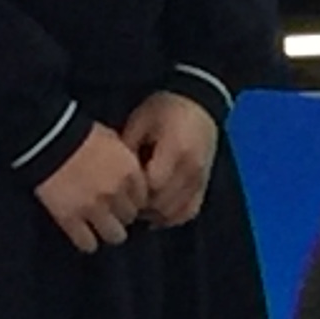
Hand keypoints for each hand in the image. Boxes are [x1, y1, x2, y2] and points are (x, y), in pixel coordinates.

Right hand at [36, 125, 148, 252]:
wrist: (48, 138)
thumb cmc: (80, 133)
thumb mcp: (112, 139)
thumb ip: (124, 159)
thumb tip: (131, 172)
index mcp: (130, 172)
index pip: (143, 198)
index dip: (134, 199)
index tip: (127, 200)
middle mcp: (117, 193)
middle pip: (130, 217)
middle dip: (122, 215)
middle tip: (112, 212)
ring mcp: (94, 208)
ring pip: (115, 235)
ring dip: (110, 232)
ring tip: (101, 227)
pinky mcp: (70, 219)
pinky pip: (87, 243)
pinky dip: (88, 242)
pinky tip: (85, 237)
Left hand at [122, 90, 219, 228]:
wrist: (199, 102)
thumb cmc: (165, 108)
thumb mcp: (140, 121)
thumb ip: (127, 150)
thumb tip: (115, 177)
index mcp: (175, 150)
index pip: (152, 185)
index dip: (134, 191)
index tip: (122, 187)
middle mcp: (191, 169)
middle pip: (163, 203)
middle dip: (143, 206)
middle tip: (126, 200)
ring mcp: (200, 179)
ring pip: (176, 212)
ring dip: (156, 214)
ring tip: (140, 207)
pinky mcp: (204, 184)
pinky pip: (189, 210)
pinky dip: (173, 217)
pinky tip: (157, 214)